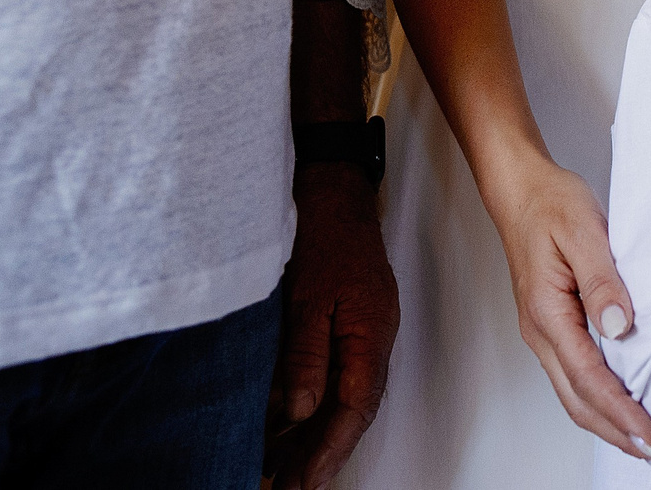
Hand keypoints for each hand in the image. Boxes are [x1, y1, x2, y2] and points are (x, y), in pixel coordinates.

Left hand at [265, 168, 400, 489]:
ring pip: (341, 399)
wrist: (334, 190)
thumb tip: (300, 410)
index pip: (355, 408)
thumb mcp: (309, 295)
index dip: (330, 451)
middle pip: (351, 413)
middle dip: (320, 457)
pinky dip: (311, 408)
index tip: (305, 484)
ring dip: (313, 437)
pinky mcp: (345, 325)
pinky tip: (283, 426)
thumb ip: (306, 355)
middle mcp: (373, 340)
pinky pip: (332, 378)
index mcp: (372, 335)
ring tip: (278, 472)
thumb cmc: (325, 232)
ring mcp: (361, 332)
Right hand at [485, 159, 650, 471]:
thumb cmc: (552, 205)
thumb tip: (620, 327)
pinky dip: (600, 402)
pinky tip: (623, 406)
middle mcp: (541, 333)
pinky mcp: (553, 327)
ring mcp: (544, 334)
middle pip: (578, 401)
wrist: (522, 190)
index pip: (588, 378)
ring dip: (609, 424)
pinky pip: (575, 378)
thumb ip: (603, 280)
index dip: (621, 411)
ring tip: (646, 444)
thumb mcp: (584, 231)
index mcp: (547, 314)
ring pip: (574, 396)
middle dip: (618, 435)